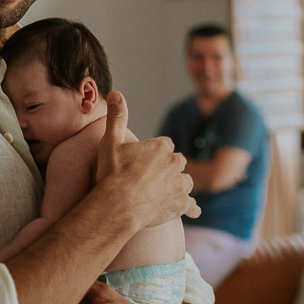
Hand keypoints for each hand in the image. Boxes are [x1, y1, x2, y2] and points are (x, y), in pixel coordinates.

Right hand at [96, 91, 197, 228]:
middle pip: (177, 162)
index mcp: (161, 147)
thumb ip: (116, 117)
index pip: (165, 145)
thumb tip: (115, 92)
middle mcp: (175, 163)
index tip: (144, 161)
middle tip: (153, 177)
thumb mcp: (110, 141)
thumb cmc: (112, 173)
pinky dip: (191, 207)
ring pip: (186, 181)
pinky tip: (192, 210)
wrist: (118, 204)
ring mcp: (180, 184)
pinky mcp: (181, 204)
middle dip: (169, 167)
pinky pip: (192, 205)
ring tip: (166, 192)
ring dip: (179, 185)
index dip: (155, 152)